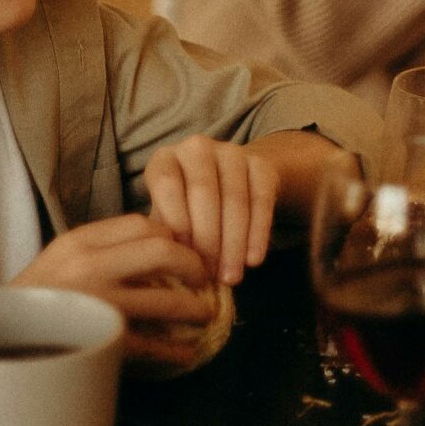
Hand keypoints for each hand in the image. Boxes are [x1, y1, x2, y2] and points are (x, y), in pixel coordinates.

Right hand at [16, 215, 223, 368]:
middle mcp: (90, 267)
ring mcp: (97, 306)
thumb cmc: (34, 297)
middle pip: (163, 251)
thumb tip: (158, 242)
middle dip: (193, 264)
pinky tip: (187, 353)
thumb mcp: (62, 256)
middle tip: (204, 278)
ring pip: (165, 300)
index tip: (185, 249)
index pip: (143, 223)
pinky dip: (174, 350)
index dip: (173, 235)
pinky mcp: (99, 342)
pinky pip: (150, 345)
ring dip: (194, 308)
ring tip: (205, 313)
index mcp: (80, 241)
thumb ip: (103, 246)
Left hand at [143, 135, 277, 284]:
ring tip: (230, 277)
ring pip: (234, 198)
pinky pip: (261, 199)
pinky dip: (258, 233)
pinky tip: (254, 260)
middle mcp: (197, 148)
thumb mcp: (168, 219)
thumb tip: (163, 271)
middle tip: (209, 276)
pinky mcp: (261, 163)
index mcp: (165, 159)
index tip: (181, 259)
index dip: (175, 222)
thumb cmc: (188, 211)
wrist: (234, 184)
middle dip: (207, 239)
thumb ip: (163, 237)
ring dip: (233, 242)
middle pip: (203, 192)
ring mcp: (231, 152)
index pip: (167, 185)